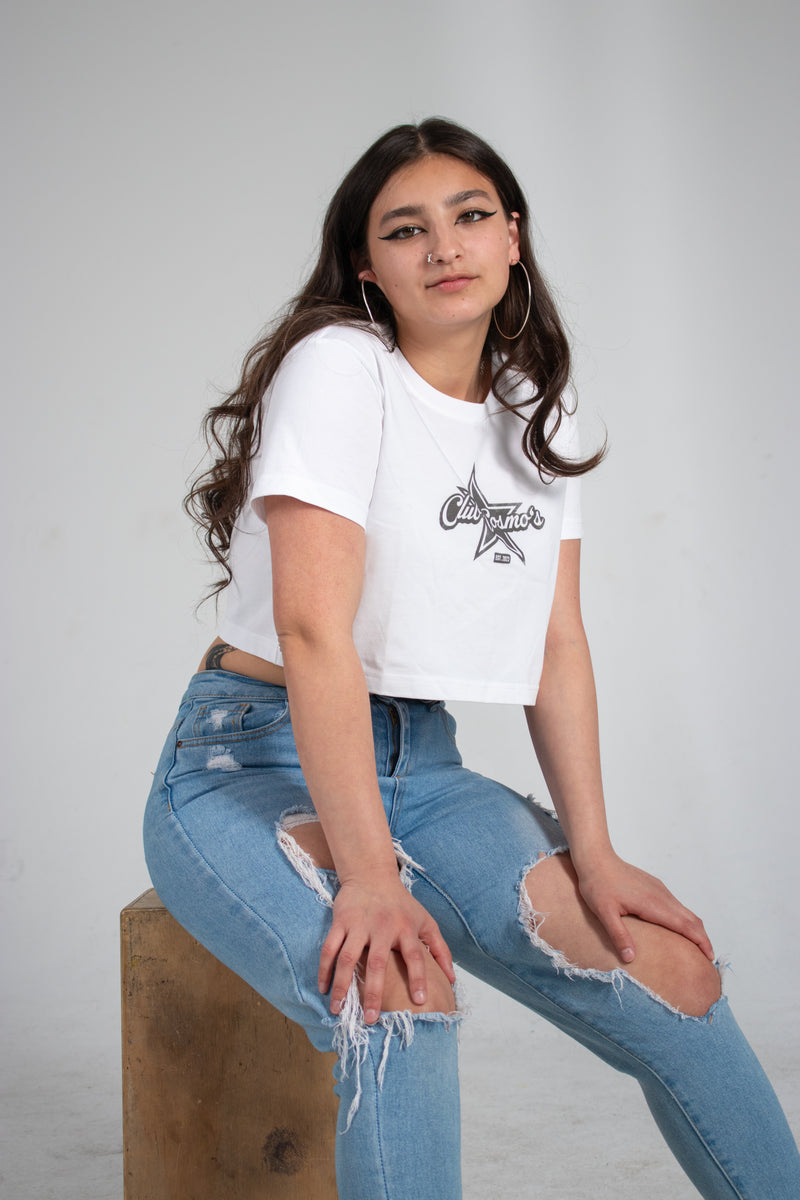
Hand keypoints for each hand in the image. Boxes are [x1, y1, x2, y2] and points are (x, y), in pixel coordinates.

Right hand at [318, 876, 454, 1023]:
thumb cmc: (401, 904)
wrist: (372, 874)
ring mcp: (359, 924)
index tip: (420, 1000)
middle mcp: (382, 927)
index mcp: (405, 928)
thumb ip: (440, 949)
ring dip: (342, 985)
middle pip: (377, 963)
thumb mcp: (425, 921)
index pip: (415, 955)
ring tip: (338, 1010)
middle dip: (374, 992)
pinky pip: (329, 948)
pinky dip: (324, 969)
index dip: (419, 977)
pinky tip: (323, 988)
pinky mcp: (340, 921)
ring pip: (347, 958)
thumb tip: (453, 979)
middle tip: (371, 1019)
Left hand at [575, 852, 714, 963]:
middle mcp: (662, 896)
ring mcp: (659, 890)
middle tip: (707, 960)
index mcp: (654, 904)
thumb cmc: (597, 884)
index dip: (701, 942)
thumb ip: (618, 935)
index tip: (709, 958)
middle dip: (703, 939)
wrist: (596, 858)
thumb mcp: (604, 913)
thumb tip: (631, 959)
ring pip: (685, 911)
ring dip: (694, 929)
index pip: (686, 925)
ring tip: (696, 949)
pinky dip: (685, 920)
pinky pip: (676, 905)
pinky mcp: (655, 887)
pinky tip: (677, 930)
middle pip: (692, 919)